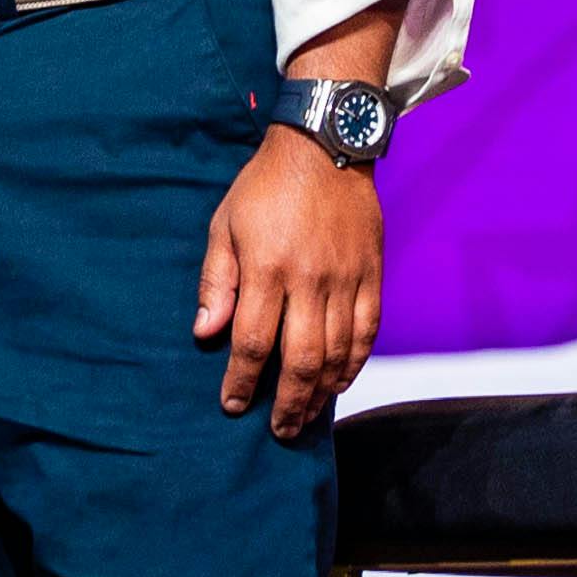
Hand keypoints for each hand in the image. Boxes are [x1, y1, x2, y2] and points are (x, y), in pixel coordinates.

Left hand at [196, 120, 383, 435]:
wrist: (325, 146)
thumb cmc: (264, 187)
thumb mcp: (224, 225)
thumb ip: (216, 281)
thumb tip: (204, 333)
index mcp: (267, 268)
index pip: (251, 342)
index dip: (241, 381)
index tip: (233, 405)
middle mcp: (310, 279)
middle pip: (300, 359)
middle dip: (287, 402)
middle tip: (278, 430)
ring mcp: (346, 278)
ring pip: (337, 352)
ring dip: (321, 391)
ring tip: (306, 415)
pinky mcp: (372, 273)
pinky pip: (367, 330)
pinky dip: (355, 363)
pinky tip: (340, 382)